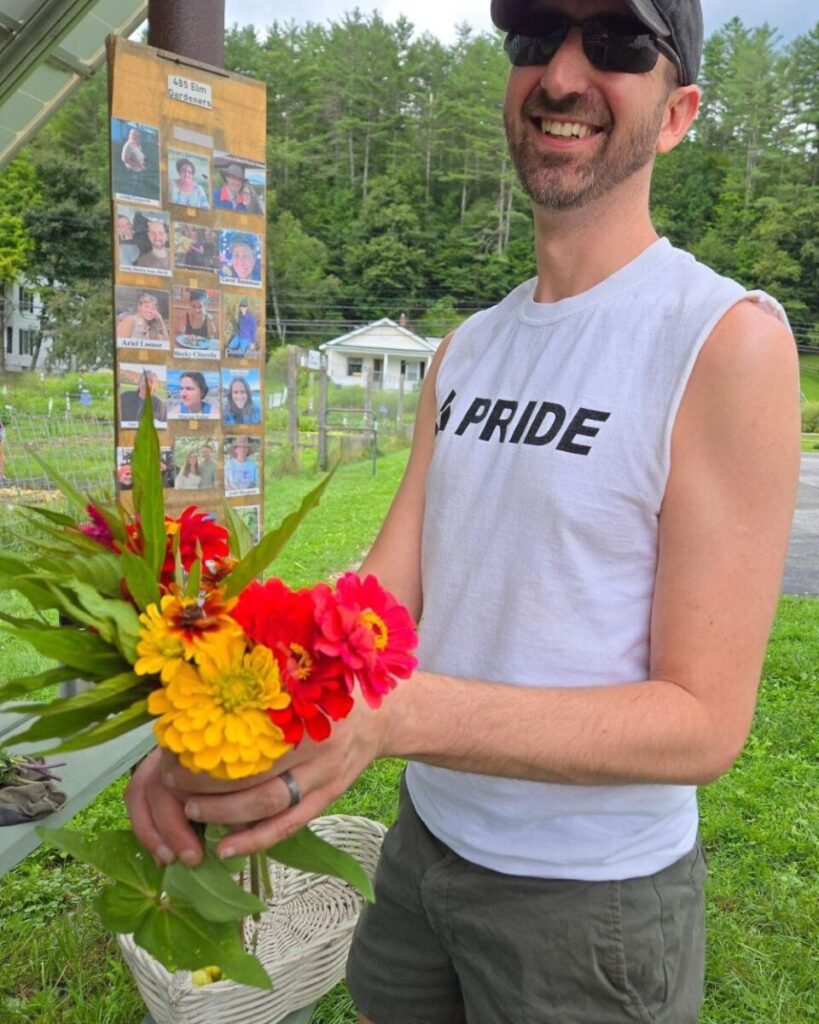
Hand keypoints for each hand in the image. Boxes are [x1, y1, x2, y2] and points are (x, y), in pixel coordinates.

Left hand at [124, 692, 388, 863]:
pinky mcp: (327, 798)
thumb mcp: (302, 675)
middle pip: (255, 770)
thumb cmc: (330, 687)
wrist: (382, 714)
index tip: (176, 745)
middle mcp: (317, 744)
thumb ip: (264, 683)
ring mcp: (324, 775)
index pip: (247, 732)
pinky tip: (226, 849)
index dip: (209, 743)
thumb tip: (200, 685)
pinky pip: (288, 826)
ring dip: (225, 813)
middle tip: (172, 780)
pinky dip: (255, 841)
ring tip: (190, 811)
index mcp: (305, 707)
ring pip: (269, 803)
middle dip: (208, 780)